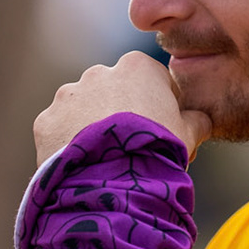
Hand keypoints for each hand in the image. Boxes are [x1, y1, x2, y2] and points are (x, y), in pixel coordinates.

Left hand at [36, 53, 210, 164]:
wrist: (113, 180)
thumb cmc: (157, 151)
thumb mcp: (189, 134)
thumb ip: (197, 120)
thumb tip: (202, 119)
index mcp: (137, 68)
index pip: (152, 82)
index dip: (159, 108)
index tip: (161, 132)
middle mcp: (98, 73)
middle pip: (113, 93)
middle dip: (119, 114)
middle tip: (130, 148)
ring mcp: (68, 96)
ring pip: (81, 110)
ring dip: (90, 128)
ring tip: (103, 161)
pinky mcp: (46, 121)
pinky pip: (58, 131)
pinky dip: (67, 145)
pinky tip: (81, 166)